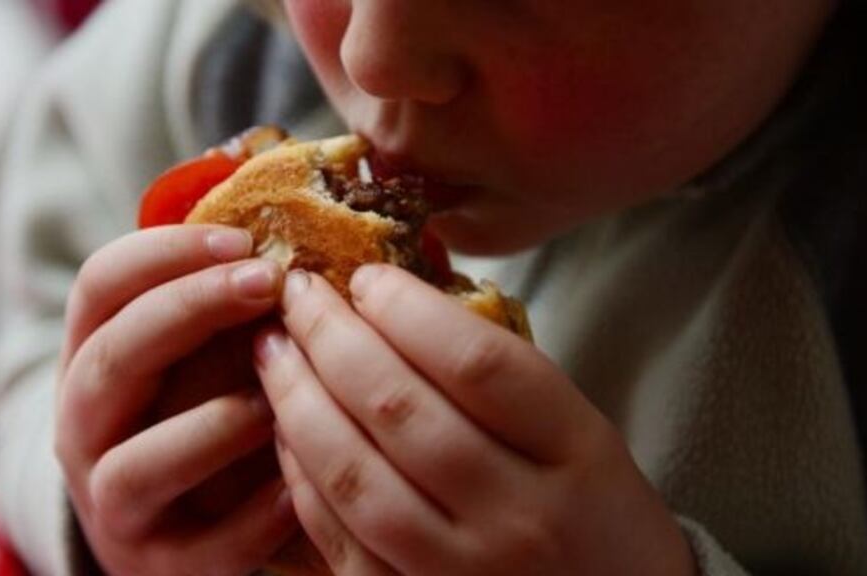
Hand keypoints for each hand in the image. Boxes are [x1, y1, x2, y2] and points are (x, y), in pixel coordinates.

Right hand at [56, 225, 296, 575]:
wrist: (167, 522)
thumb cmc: (197, 406)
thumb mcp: (197, 342)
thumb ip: (224, 278)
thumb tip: (268, 166)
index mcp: (93, 355)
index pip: (100, 285)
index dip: (165, 251)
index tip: (244, 234)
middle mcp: (86, 425)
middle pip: (113, 358)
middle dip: (189, 309)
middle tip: (268, 282)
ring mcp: (114, 500)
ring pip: (137, 464)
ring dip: (213, 424)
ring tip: (279, 398)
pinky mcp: (162, 562)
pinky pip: (204, 544)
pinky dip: (257, 514)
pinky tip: (305, 481)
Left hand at [253, 265, 695, 575]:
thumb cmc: (593, 513)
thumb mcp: (579, 432)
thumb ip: (500, 373)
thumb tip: (396, 298)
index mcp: (575, 453)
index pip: (475, 362)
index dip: (406, 309)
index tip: (366, 278)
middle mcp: (519, 516)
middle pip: (401, 409)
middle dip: (331, 337)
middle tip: (299, 294)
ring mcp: (463, 572)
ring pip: (354, 475)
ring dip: (297, 401)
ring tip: (273, 351)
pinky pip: (336, 537)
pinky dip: (300, 475)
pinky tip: (285, 427)